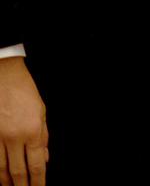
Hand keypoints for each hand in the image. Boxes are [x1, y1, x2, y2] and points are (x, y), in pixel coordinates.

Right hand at [0, 57, 47, 185]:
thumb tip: (44, 159)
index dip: (38, 182)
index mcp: (32, 131)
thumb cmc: (24, 92)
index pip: (37, 165)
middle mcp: (14, 137)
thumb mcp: (42, 112)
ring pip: (0, 169)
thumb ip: (43, 137)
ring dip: (6, 183)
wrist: (3, 76)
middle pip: (17, 172)